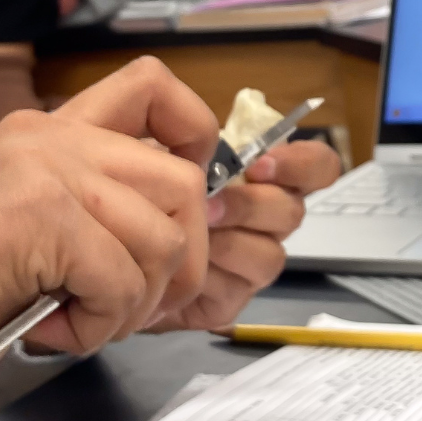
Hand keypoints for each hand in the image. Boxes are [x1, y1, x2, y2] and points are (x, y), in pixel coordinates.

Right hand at [0, 58, 216, 407]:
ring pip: (162, 237)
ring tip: (79, 320)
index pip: (151, 85)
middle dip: (177, 262)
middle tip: (128, 305)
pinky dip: (99, 325)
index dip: (195, 134)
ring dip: (133, 303)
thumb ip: (99, 206)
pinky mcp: (39, 216)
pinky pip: (122, 279)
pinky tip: (51, 329)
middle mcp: (47, 135)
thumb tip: (193, 223)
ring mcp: (43, 170)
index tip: (188, 202)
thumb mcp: (35, 230)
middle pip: (180, 180)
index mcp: (45, 130)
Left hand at [146, 139, 340, 332]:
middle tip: (209, 203)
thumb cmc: (133, 182)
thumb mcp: (150, 136)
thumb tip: (207, 133)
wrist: (104, 239)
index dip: (302, 164)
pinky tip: (177, 266)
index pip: (317, 165)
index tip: (261, 164)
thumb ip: (179, 120)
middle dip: (252, 205)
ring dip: (230, 243)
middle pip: (293, 212)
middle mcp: (265, 218)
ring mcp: (250, 261)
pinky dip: (207, 277)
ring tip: (190, 233)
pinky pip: (236, 291)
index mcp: (263, 175)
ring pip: (271, 255)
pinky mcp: (228, 300)